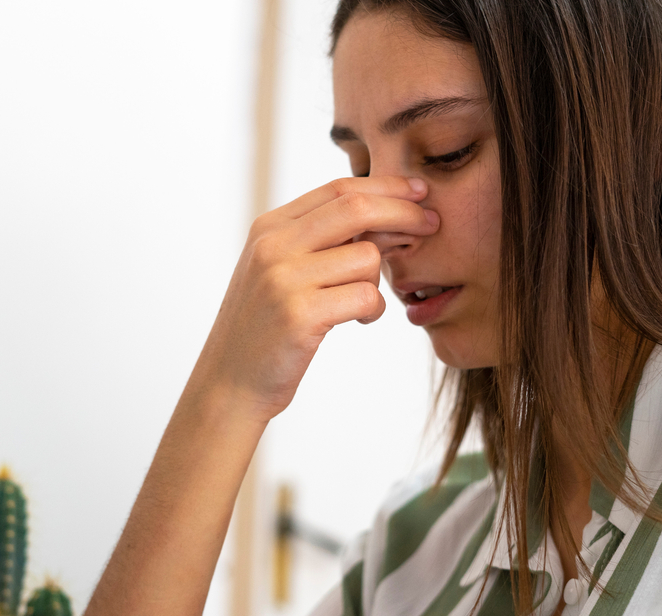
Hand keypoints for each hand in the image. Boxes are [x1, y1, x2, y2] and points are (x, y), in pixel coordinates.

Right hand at [189, 175, 438, 422]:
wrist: (229, 383)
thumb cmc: (266, 328)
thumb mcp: (279, 271)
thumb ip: (318, 240)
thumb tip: (386, 213)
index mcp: (269, 228)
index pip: (338, 189)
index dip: (387, 186)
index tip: (419, 193)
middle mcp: (273, 246)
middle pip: (357, 208)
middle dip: (404, 212)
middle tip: (432, 224)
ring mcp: (283, 279)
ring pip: (367, 257)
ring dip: (380, 279)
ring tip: (363, 301)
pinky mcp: (299, 315)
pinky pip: (366, 295)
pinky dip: (374, 308)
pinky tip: (360, 319)